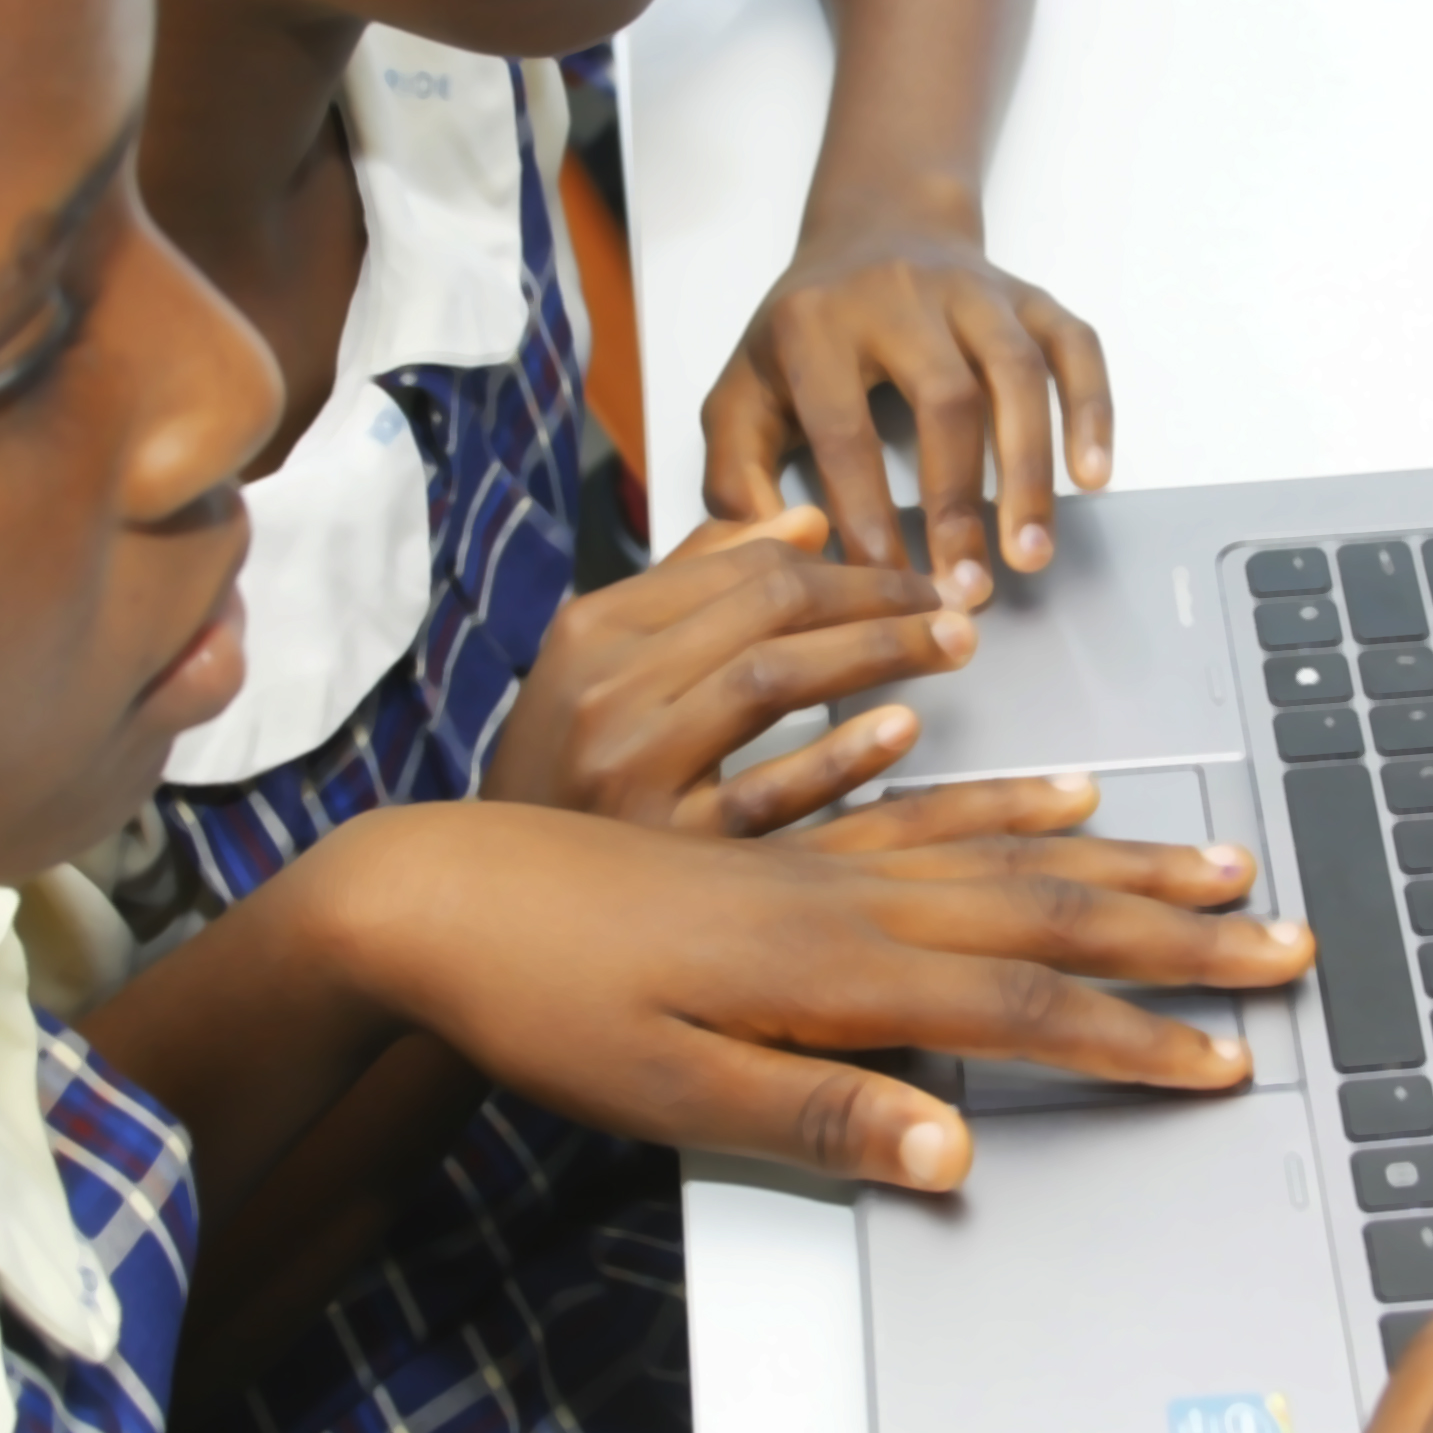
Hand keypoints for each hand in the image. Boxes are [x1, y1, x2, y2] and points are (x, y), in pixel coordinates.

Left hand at [293, 784, 1308, 1184]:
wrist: (432, 897)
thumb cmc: (538, 1007)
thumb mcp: (665, 1094)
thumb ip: (817, 1117)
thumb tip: (957, 1157)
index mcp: (832, 967)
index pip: (1022, 1009)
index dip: (1136, 1038)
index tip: (1228, 1059)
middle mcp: (848, 900)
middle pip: (1048, 917)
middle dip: (1178, 936)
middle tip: (1288, 940)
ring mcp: (823, 865)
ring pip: (1006, 859)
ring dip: (1122, 864)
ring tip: (1218, 858)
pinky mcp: (786, 850)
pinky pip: (925, 816)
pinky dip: (1008, 808)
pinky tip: (1058, 793)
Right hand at [483, 507, 984, 835]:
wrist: (476, 908)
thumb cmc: (557, 779)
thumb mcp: (602, 664)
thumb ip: (698, 586)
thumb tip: (804, 523)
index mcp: (593, 629)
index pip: (744, 566)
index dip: (847, 565)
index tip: (911, 579)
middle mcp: (606, 689)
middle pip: (768, 610)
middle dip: (878, 600)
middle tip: (956, 611)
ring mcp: (630, 770)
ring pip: (770, 678)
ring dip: (877, 653)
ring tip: (951, 648)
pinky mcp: (663, 854)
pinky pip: (766, 795)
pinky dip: (838, 758)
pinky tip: (899, 734)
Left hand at [701, 204, 1114, 584]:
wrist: (874, 227)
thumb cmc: (805, 333)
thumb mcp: (741, 391)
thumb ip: (734, 475)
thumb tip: (776, 549)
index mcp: (815, 323)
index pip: (844, 427)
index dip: (865, 511)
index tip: (885, 583)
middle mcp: (900, 294)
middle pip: (944, 398)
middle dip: (957, 502)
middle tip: (968, 589)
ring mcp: (974, 290)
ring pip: (1016, 373)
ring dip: (1029, 470)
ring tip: (1030, 555)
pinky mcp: (1030, 295)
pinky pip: (1074, 347)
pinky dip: (1092, 410)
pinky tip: (1091, 477)